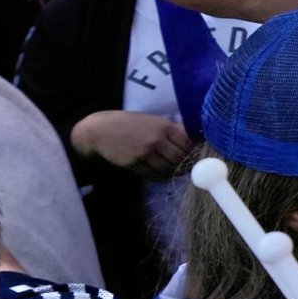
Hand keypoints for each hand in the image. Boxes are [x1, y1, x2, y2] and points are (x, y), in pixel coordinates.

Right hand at [70, 110, 194, 178]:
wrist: (101, 130)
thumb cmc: (130, 124)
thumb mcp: (153, 121)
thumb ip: (171, 130)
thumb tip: (193, 142)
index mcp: (164, 126)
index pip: (187, 142)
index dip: (194, 151)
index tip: (196, 156)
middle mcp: (156, 139)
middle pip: (179, 158)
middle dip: (186, 164)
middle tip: (189, 168)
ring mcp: (144, 152)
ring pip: (168, 168)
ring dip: (174, 172)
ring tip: (176, 172)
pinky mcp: (134, 163)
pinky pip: (153, 175)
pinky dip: (161, 177)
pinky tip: (163, 175)